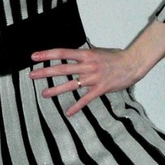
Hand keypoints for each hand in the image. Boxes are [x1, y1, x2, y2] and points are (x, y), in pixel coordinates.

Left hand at [29, 46, 145, 117]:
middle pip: (62, 68)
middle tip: (31, 75)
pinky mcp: (100, 89)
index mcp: (85, 54)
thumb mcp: (97, 51)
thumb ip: (83, 55)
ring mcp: (94, 78)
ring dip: (56, 90)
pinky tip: (68, 113)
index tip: (34, 56)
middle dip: (45, 72)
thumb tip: (71, 55)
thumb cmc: (115, 57)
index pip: (62, 53)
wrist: (132, 64)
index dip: (47, 54)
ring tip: (44, 94)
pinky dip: (77, 107)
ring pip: (71, 84)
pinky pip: (86, 99)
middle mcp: (87, 65)